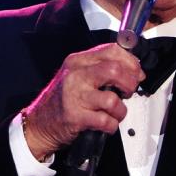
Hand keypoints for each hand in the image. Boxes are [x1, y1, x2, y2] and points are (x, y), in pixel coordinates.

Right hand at [22, 44, 144, 159]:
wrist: (39, 123)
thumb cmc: (61, 100)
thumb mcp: (77, 75)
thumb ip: (102, 69)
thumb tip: (134, 72)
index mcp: (78, 61)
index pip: (112, 50)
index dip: (131, 62)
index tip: (136, 73)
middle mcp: (76, 75)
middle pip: (115, 70)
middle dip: (130, 83)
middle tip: (128, 92)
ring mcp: (75, 96)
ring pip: (113, 99)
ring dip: (121, 110)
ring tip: (115, 112)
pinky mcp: (76, 117)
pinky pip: (106, 121)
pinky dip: (112, 125)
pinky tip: (107, 124)